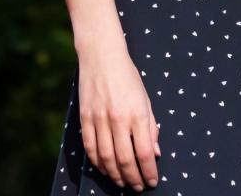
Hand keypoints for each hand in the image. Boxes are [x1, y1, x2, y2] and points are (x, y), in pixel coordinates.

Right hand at [77, 40, 160, 190]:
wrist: (102, 57)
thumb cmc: (128, 77)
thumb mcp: (146, 99)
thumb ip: (151, 127)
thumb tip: (155, 153)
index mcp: (137, 113)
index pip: (144, 152)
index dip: (149, 171)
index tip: (153, 180)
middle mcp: (118, 119)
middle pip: (125, 159)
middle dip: (134, 178)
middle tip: (139, 187)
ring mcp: (99, 120)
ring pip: (106, 158)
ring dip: (116, 175)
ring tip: (123, 182)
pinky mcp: (85, 119)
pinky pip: (90, 148)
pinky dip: (98, 163)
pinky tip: (105, 169)